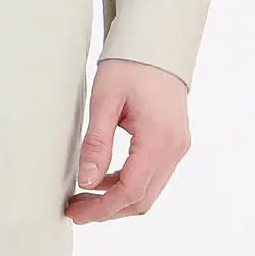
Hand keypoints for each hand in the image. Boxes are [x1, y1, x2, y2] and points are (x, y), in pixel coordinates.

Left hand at [65, 58, 190, 222]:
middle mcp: (174, 149)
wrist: (156, 43)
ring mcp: (177, 147)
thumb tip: (87, 181)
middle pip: (141, 199)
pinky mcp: (174, 143)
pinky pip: (153, 176)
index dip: (102, 208)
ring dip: (118, 198)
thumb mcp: (105, 100)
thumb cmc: (129, 65)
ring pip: (148, 191)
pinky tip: (104, 177)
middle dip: (108, 209)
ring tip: (85, 196)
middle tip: (76, 209)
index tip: (76, 212)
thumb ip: (97, 142)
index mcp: (158, 140)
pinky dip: (129, 183)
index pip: (130, 191)